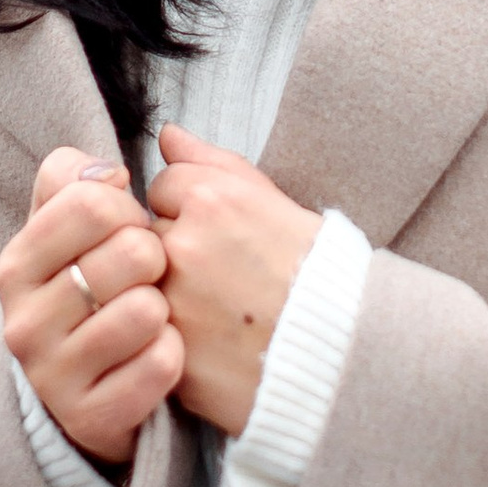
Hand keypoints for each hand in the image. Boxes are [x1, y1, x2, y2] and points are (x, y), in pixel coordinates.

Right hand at [0, 151, 180, 469]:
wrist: (84, 389)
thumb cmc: (88, 290)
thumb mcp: (67, 229)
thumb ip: (77, 180)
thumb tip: (109, 172)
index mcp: (15, 265)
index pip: (91, 200)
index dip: (128, 207)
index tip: (129, 228)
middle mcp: (22, 322)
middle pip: (131, 253)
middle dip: (155, 257)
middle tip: (147, 276)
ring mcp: (52, 376)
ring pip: (147, 311)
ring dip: (165, 309)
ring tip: (151, 316)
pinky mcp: (90, 418)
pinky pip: (162, 365)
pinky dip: (174, 354)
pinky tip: (158, 354)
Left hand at [152, 126, 322, 435]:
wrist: (343, 347)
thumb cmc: (313, 269)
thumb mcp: (271, 199)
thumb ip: (210, 161)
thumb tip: (166, 134)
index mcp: (211, 199)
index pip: (163, 186)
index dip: (190, 209)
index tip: (222, 233)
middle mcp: (184, 245)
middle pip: (148, 235)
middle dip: (174, 250)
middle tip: (221, 275)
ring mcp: (173, 302)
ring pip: (144, 284)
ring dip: (169, 293)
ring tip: (218, 311)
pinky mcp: (170, 352)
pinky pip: (153, 333)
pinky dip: (176, 337)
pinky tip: (214, 344)